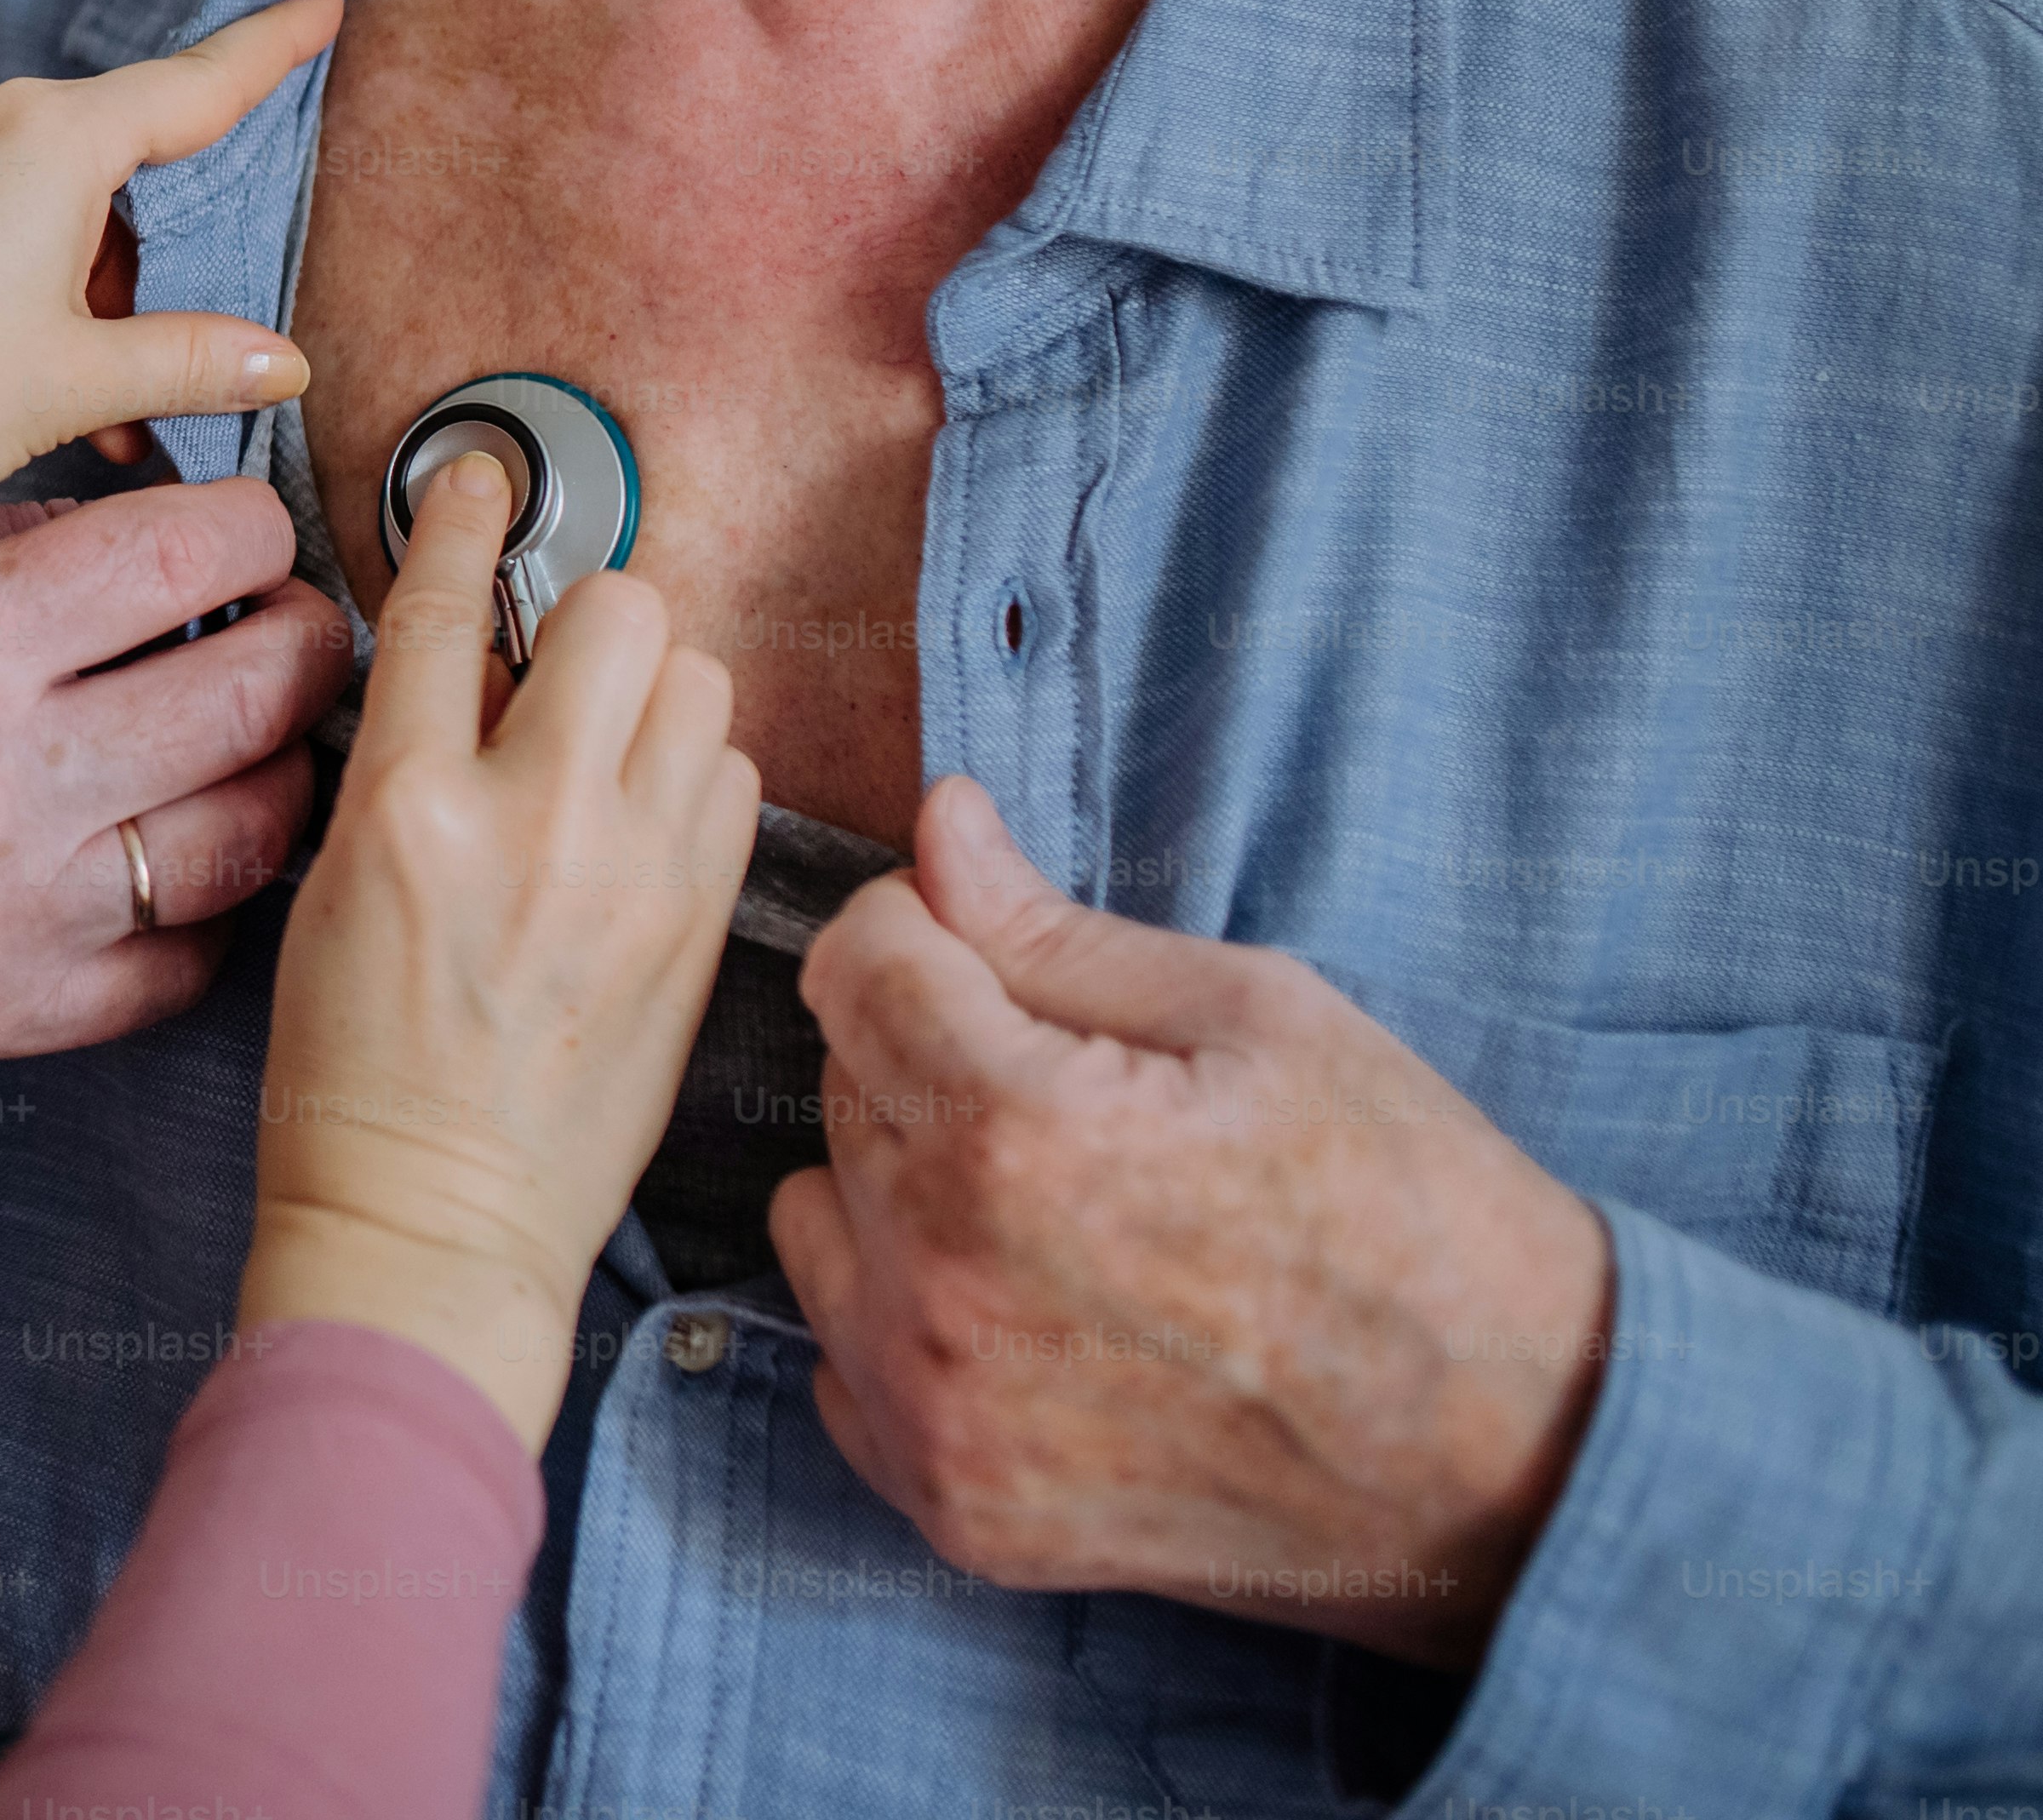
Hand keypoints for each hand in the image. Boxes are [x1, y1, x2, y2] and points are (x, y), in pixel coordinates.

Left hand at [0, 0, 339, 648]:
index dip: (267, 48)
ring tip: (113, 409)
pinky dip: (37, 294)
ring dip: (98, 296)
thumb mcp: (83, 380)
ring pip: (54, 209)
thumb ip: (194, 360)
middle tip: (197, 335)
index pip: (194, 84)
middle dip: (164, 256)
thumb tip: (282, 362)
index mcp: (50, 137)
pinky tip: (43, 387)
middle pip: (121, 162)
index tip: (318, 1)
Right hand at [0, 481, 351, 1065]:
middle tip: (293, 623)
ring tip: (263, 731)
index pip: (173, 555)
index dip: (250, 527)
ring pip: (246, 836)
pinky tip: (192, 845)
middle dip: (303, 641)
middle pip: (246, 695)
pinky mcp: (9, 1016)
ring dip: (282, 769)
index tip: (251, 532)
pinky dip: (217, 899)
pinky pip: (187, 960)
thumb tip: (156, 514)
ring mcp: (3, 917)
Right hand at [240, 468, 755, 1453]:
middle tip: (555, 663)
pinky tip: (645, 818)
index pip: (443, 605)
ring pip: (697, 678)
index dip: (465, 518)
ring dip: (650, 687)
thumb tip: (479, 674)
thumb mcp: (334, 886)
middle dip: (587, 614)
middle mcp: (532, 824)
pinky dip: (694, 773)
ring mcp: (633, 874)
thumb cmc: (352, 1071)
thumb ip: (410, 765)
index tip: (483, 480)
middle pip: (618, 608)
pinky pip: (731, 778)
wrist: (430, 1220)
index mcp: (404, 808)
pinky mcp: (700, 927)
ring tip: (604, 743)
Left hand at [773, 778, 1616, 1668]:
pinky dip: (910, 1325)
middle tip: (1082, 1099)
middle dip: (932, 1060)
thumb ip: (1054, 929)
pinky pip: (845, 1365)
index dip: (925, 931)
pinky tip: (1036, 1316)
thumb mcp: (1258, 1017)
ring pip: (822, 1223)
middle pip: (842, 1089)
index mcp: (1012, 1132)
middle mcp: (943, 1281)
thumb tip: (939, 824)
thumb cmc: (1411, 1214)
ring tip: (1058, 1209)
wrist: (1513, 1459)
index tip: (997, 957)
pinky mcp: (956, 1511)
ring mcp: (939, 1413)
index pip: (856, 964)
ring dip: (901, 1193)